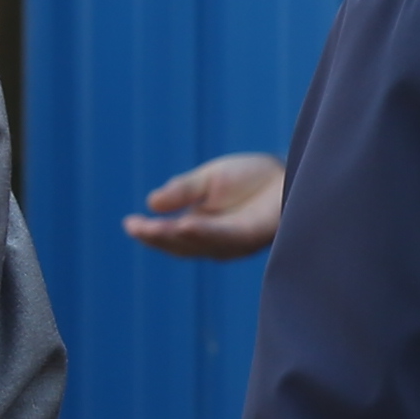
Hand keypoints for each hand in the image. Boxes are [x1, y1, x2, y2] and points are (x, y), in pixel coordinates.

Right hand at [122, 151, 285, 259]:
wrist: (289, 173)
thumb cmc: (251, 177)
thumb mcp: (209, 179)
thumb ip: (183, 191)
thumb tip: (152, 203)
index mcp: (201, 227)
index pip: (171, 235)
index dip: (150, 232)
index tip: (130, 224)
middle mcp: (215, 241)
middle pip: (180, 244)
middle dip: (157, 236)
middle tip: (135, 227)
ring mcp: (233, 243)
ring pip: (198, 243)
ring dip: (175, 236)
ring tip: (152, 228)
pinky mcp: (252, 236)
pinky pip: (224, 237)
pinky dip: (205, 233)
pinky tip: (187, 224)